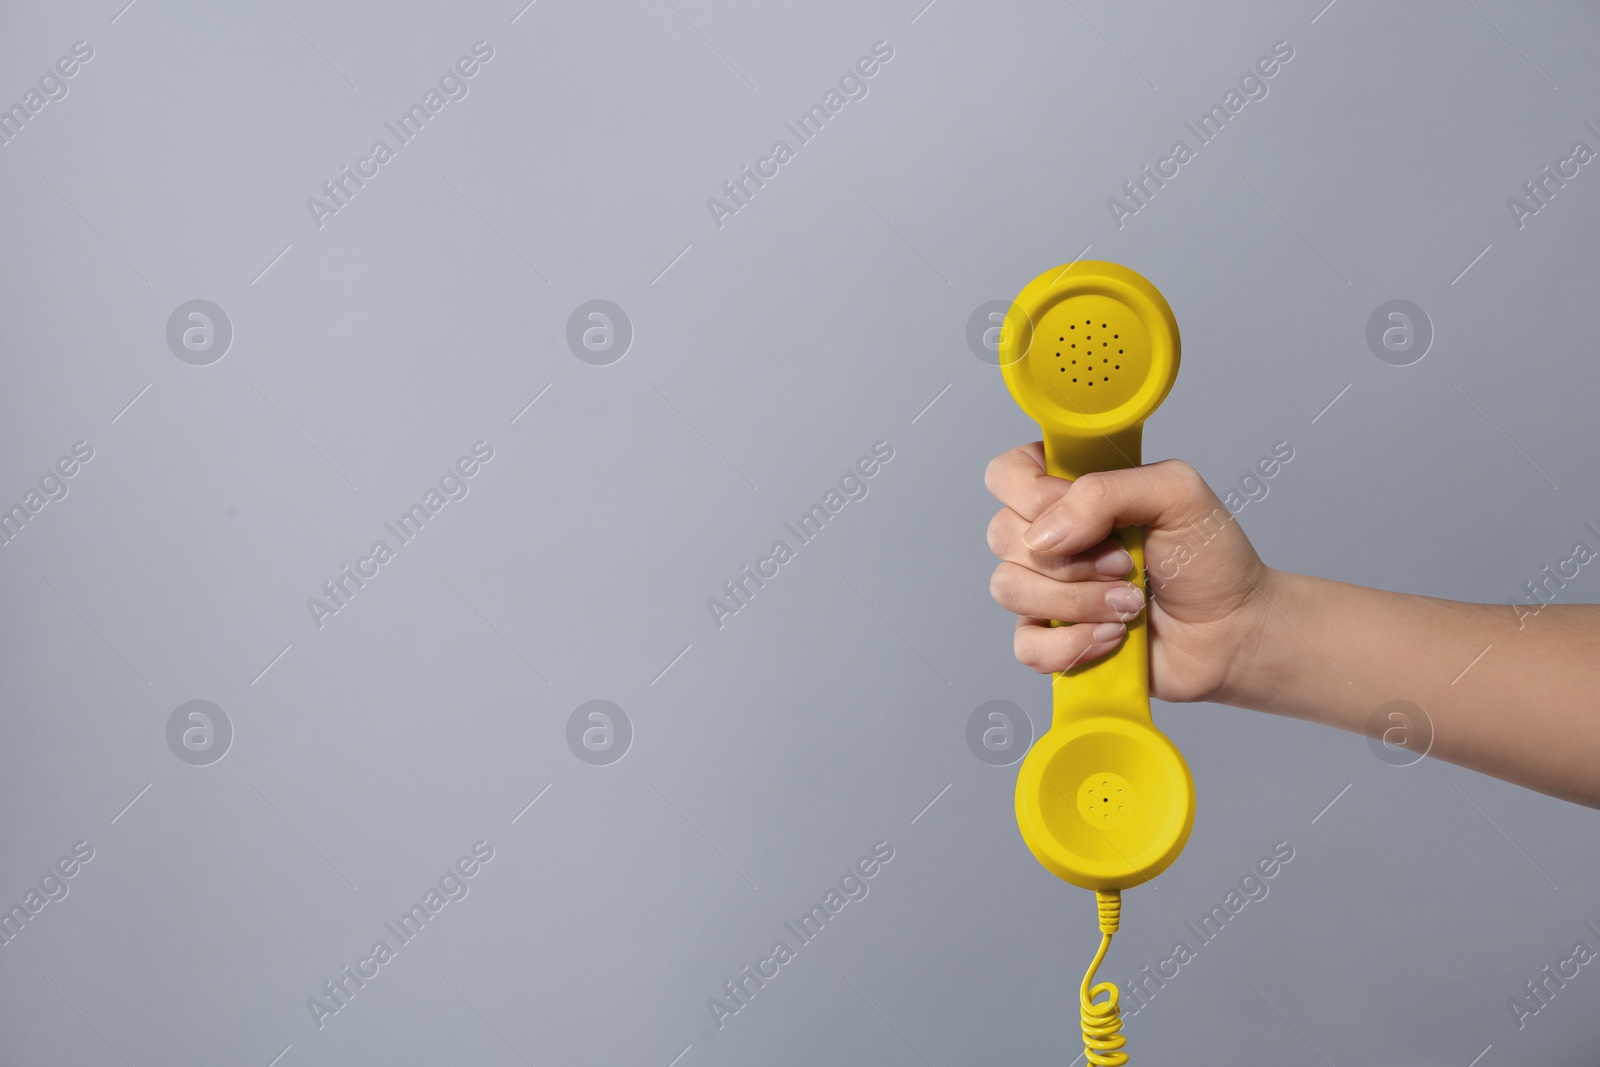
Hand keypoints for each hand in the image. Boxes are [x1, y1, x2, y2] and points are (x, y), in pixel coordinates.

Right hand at [985, 444, 1274, 703]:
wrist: (1233, 630)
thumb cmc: (1210, 558)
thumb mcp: (1176, 493)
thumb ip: (1107, 490)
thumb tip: (1045, 535)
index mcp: (1071, 490)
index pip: (1007, 474)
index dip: (1034, 495)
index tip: (1084, 512)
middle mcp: (1050, 537)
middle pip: (1002, 535)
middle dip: (1073, 558)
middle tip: (1127, 564)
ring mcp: (1045, 590)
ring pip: (1009, 588)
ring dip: (1077, 602)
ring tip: (1128, 605)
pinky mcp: (1052, 639)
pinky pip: (1026, 645)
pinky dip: (1073, 644)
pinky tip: (1112, 636)